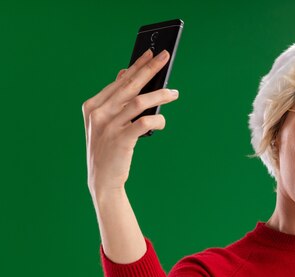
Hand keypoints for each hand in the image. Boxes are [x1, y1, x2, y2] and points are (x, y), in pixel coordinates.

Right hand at [82, 48, 178, 193]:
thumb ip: (114, 99)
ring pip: (139, 102)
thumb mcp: (105, 122)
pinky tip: (162, 121)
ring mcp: (108, 126)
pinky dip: (157, 120)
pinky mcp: (121, 140)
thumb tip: (124, 73)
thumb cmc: (108, 149)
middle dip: (149, 69)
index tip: (151, 53)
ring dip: (160, 95)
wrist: (102, 179)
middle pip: (130, 85)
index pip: (119, 80)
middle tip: (166, 57)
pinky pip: (144, 123)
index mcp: (93, 105)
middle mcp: (99, 113)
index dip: (136, 66)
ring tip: (174, 92)